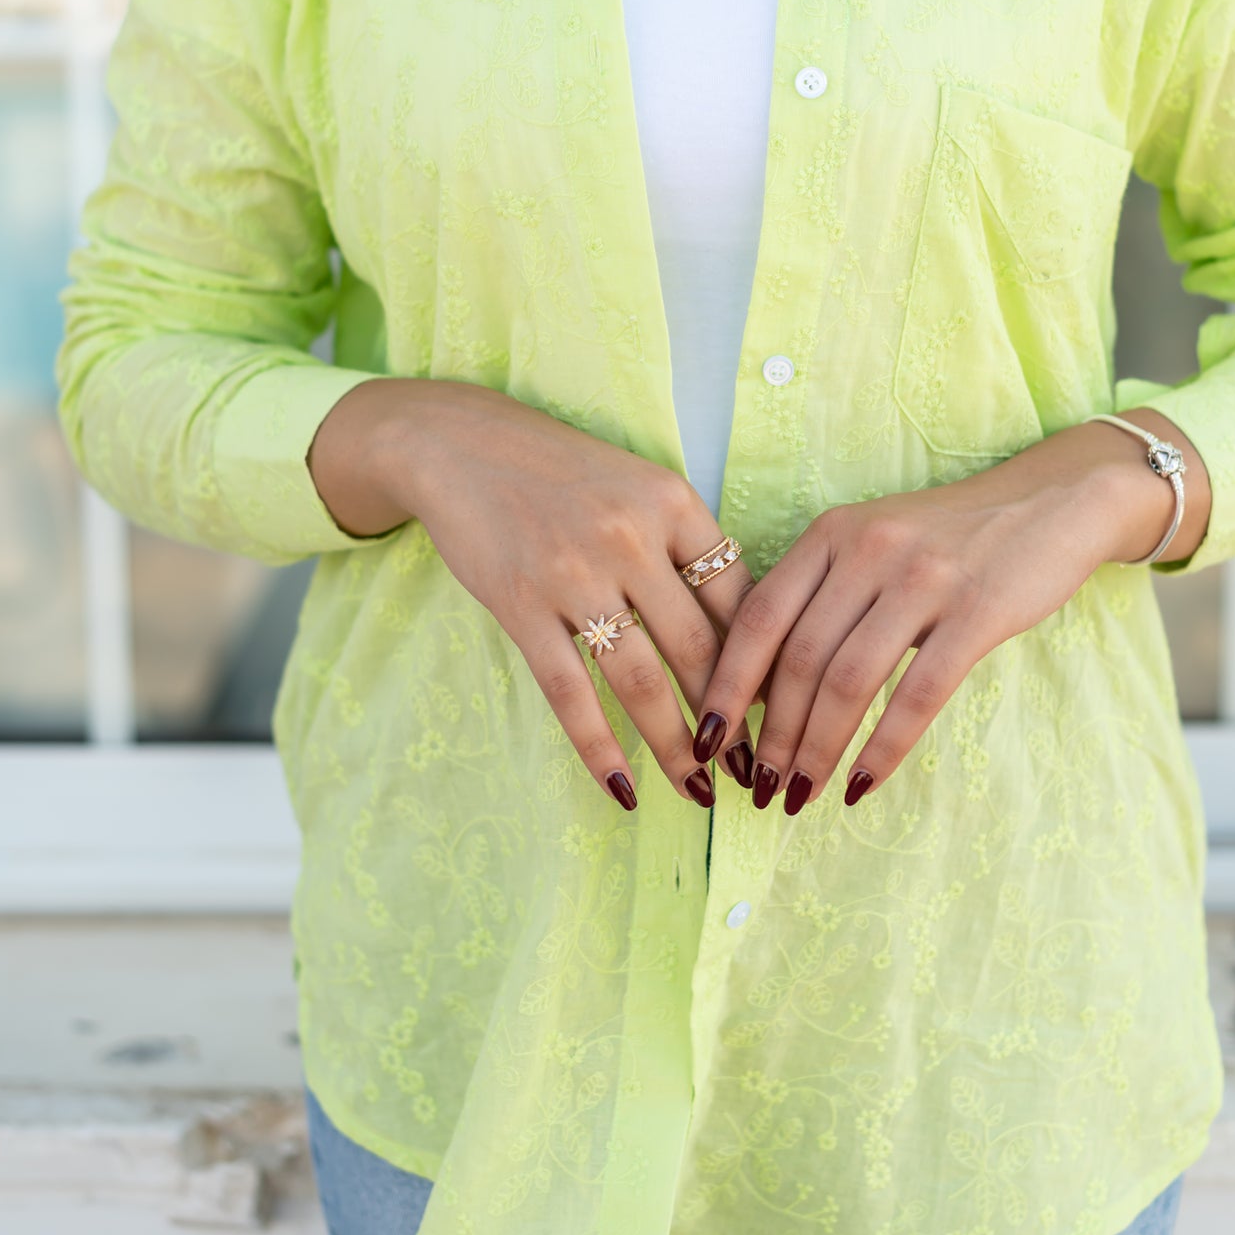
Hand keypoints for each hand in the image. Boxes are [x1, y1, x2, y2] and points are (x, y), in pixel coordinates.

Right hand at [307, 377, 757, 809]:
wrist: (459, 444)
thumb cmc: (562, 474)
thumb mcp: (639, 487)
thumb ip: (684, 547)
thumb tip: (740, 637)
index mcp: (673, 502)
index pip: (739, 596)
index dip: (762, 662)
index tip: (775, 710)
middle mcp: (631, 535)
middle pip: (699, 647)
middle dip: (730, 719)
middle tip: (752, 769)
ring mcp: (573, 572)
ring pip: (640, 680)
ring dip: (675, 746)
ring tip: (698, 790)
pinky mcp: (521, 605)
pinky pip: (570, 693)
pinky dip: (600, 748)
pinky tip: (622, 788)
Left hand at [691, 409, 1208, 813]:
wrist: (1053, 502)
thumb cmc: (951, 538)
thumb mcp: (873, 543)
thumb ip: (821, 595)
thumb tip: (763, 687)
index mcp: (830, 534)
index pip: (758, 617)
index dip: (726, 684)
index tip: (706, 740)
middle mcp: (867, 550)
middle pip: (798, 659)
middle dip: (772, 735)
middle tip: (760, 787)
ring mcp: (922, 579)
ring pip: (848, 682)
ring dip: (817, 750)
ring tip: (801, 796)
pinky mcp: (976, 611)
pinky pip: (916, 694)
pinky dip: (882, 747)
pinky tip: (862, 783)